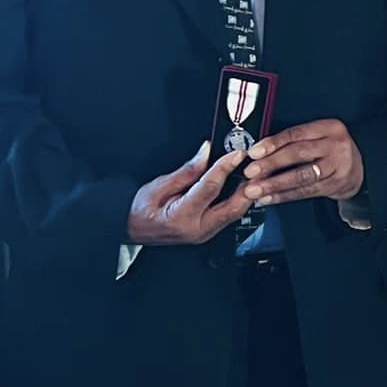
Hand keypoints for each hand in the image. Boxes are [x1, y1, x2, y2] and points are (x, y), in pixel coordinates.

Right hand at [127, 141, 252, 245]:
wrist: (130, 228)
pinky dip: (238, 200)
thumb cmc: (139, 210)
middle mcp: (197, 230)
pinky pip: (229, 216)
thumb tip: (206, 152)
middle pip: (233, 207)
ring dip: (247, 193)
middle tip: (255, 166)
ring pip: (235, 213)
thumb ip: (186, 171)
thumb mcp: (158, 186)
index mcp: (182, 217)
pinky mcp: (208, 232)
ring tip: (253, 173)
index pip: (210, 188)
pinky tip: (242, 187)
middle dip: (248, 186)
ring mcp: (205, 234)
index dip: (225, 167)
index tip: (237, 153)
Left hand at [241, 119, 365, 205]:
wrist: (362, 166)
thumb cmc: (332, 149)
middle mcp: (335, 145)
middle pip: (298, 154)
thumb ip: (295, 140)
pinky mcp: (335, 185)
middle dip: (271, 164)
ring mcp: (338, 166)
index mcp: (329, 128)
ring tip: (256, 189)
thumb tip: (260, 151)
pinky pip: (306, 191)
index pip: (296, 134)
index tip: (254, 152)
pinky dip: (285, 196)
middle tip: (251, 172)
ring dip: (275, 184)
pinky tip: (270, 198)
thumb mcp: (319, 135)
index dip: (273, 143)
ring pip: (302, 176)